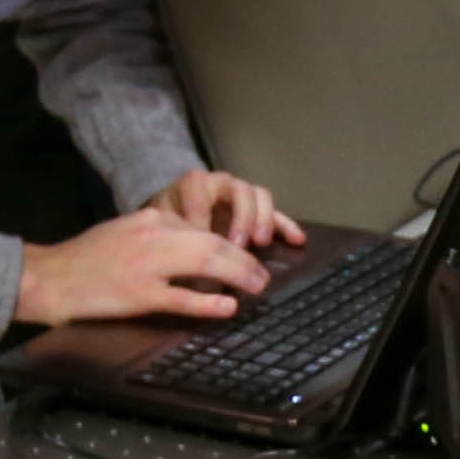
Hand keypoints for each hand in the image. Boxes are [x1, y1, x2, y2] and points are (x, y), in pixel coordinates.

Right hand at [16, 208, 267, 327]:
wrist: (48, 277)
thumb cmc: (83, 259)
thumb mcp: (123, 232)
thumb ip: (155, 235)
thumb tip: (192, 246)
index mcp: (149, 217)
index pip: (200, 227)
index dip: (228, 242)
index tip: (243, 255)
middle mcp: (151, 235)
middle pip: (211, 241)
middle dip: (243, 258)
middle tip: (261, 274)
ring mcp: (145, 265)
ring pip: (205, 262)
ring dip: (238, 274)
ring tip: (256, 286)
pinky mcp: (138, 294)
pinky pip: (183, 297)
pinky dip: (210, 302)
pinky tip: (228, 307)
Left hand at [147, 166, 298, 250]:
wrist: (169, 222)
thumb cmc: (164, 227)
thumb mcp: (161, 230)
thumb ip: (173, 243)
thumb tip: (190, 273)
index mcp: (192, 185)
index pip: (198, 187)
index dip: (201, 211)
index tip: (199, 237)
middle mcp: (220, 185)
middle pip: (237, 189)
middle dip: (240, 217)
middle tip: (237, 244)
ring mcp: (241, 197)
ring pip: (258, 195)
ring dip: (262, 219)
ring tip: (260, 243)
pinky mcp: (256, 212)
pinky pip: (276, 214)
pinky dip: (287, 226)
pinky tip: (298, 240)